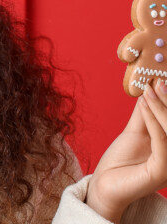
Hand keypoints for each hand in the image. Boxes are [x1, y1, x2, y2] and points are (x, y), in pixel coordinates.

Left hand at [87, 81, 166, 222]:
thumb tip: (151, 89)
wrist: (104, 185)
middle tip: (158, 82)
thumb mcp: (136, 132)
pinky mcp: (162, 172)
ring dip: (161, 108)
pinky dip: (153, 121)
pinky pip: (162, 142)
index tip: (163, 80)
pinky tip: (143, 106)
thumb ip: (145, 114)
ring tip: (148, 90)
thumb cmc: (120, 161)